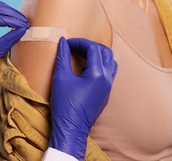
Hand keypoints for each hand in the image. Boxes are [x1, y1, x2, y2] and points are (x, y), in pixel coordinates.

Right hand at [48, 37, 117, 159]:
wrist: (72, 129)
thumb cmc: (65, 105)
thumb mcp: (61, 78)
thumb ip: (63, 57)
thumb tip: (63, 42)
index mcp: (98, 73)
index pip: (93, 48)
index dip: (79, 42)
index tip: (67, 44)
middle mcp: (108, 78)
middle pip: (105, 52)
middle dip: (90, 46)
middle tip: (75, 47)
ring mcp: (109, 87)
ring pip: (110, 62)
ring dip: (98, 54)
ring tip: (82, 55)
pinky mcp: (106, 93)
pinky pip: (109, 72)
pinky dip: (100, 64)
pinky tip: (86, 68)